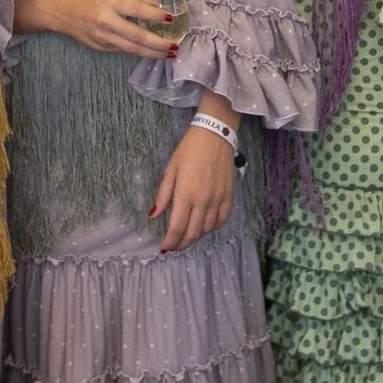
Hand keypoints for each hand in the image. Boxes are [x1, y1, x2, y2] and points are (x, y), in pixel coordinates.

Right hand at [24, 0, 174, 58]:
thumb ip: (134, 0)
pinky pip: (123, 51)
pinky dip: (138, 52)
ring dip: (152, 53)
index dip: (156, 16)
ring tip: (168, 54)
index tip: (171, 19)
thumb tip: (158, 7)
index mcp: (110, 2)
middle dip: (159, 44)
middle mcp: (106, 21)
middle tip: (175, 46)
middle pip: (138, 36)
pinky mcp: (100, 48)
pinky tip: (150, 53)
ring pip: (132, 48)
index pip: (137, 9)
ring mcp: (102, 37)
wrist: (62, 12)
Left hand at [151, 123, 236, 251]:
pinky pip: (221, 220)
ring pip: (207, 229)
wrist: (215, 135)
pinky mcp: (228, 196)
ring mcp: (218, 199)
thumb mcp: (170, 170)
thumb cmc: (188, 150)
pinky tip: (204, 227)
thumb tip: (154, 215)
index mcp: (186, 194)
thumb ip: (163, 195)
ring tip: (187, 236)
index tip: (164, 247)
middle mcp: (203, 201)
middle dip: (181, 243)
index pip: (177, 228)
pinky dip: (212, 228)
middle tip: (174, 246)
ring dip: (195, 237)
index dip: (170, 241)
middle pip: (192, 233)